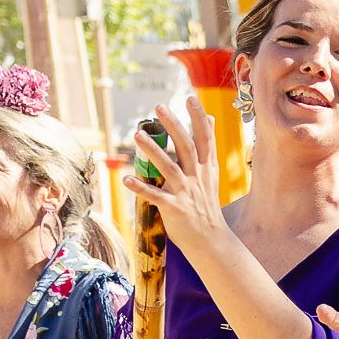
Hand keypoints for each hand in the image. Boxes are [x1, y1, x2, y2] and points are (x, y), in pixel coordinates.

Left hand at [124, 98, 232, 259]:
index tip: (191, 99)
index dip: (199, 118)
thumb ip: (208, 147)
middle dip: (174, 126)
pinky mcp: (175, 209)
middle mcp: (198, 177)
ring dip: (153, 151)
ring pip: (169, 168)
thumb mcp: (212, 174)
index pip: (205, 138)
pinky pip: (156, 197)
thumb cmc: (206, 205)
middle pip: (186, 147)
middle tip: (159, 107)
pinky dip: (141, 188)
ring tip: (138, 135)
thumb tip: (211, 119)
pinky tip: (127, 180)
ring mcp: (186, 193)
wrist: (211, 240)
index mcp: (207, 168)